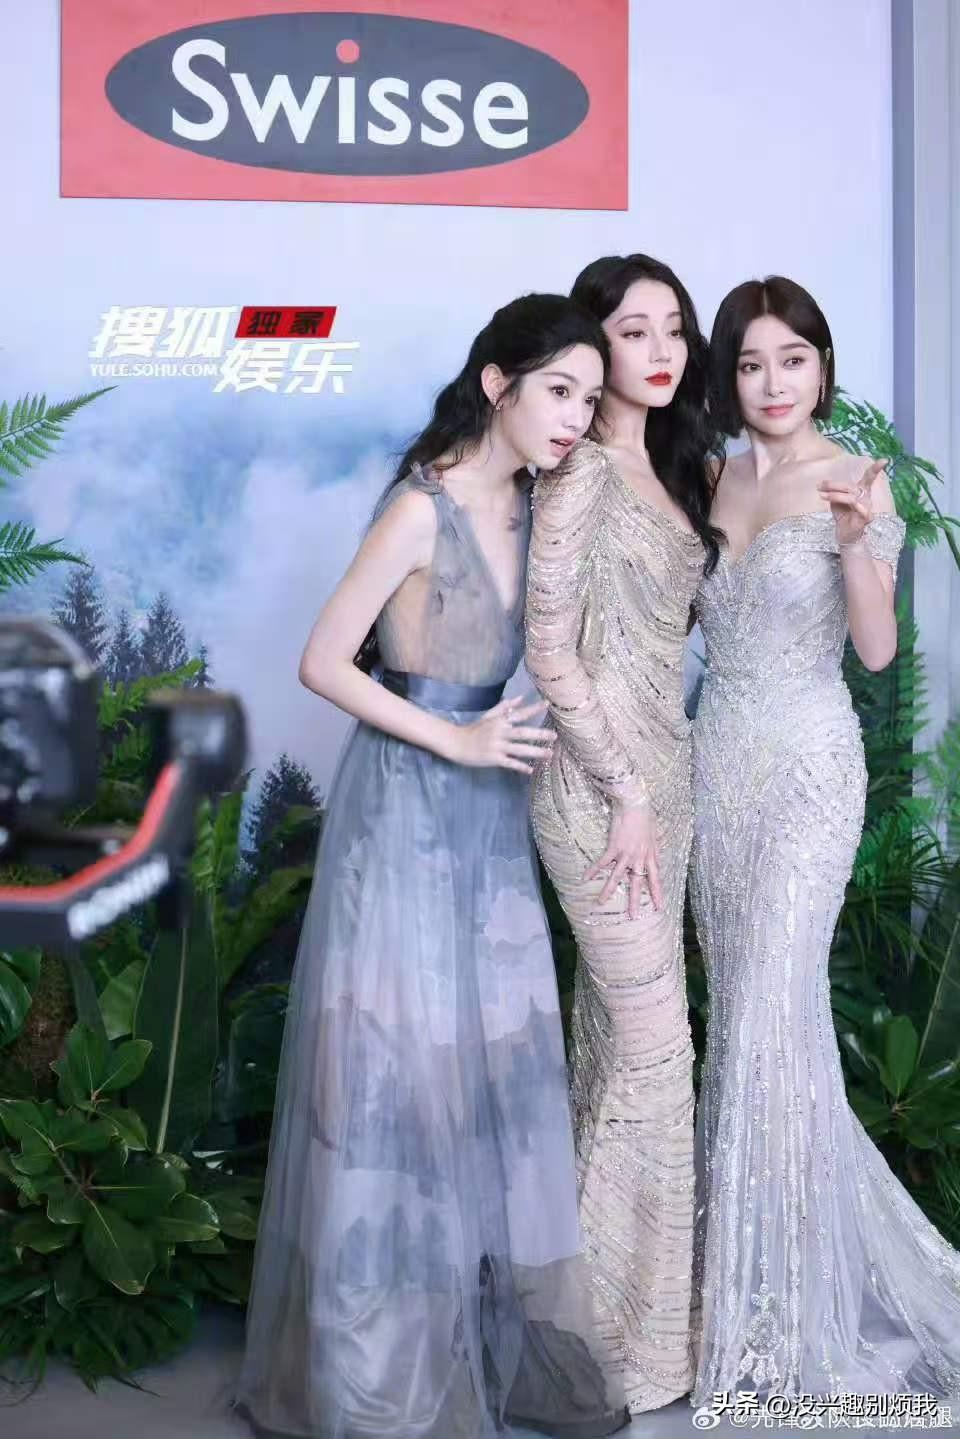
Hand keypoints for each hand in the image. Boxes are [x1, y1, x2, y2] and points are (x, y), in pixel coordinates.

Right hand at [451, 695, 555, 774]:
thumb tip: (520, 698)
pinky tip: (530, 770)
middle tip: (554, 736)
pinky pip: (510, 763)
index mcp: (499, 721)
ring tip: (549, 754)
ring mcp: (497, 746)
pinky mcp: (494, 759)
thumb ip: (505, 707)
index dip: (533, 709)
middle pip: (523, 732)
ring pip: (519, 749)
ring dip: (535, 752)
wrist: (457, 744)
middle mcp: (500, 732)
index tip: (547, 704)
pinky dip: (520, 767)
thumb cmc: (474, 729)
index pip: (519, 714)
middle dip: (539, 734)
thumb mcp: (489, 716)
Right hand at [584, 799, 661, 917]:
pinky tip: (584, 878)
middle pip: (638, 882)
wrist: (635, 804)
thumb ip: (655, 846)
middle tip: (634, 915)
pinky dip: (593, 870)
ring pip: (617, 876)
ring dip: (608, 890)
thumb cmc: (646, 816)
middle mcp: (639, 857)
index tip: (659, 905)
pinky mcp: (614, 847)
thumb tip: (657, 853)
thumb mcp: (655, 833)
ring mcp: (626, 854)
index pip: (655, 878)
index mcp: (651, 855)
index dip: (657, 892)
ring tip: (601, 902)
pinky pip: (602, 863)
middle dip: (635, 900)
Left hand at [818, 460, 884, 546]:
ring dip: (835, 495)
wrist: (845, 536)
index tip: (885, 459)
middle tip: (819, 485)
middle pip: (852, 486)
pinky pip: (860, 509)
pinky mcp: (865, 519)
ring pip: (852, 497)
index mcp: (862, 492)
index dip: (876, 469)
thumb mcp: (836, 501)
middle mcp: (866, 498)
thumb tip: (823, 485)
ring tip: (822, 495)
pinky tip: (840, 504)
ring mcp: (867, 508)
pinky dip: (851, 504)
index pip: (869, 478)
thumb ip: (834, 491)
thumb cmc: (843, 516)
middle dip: (834, 484)